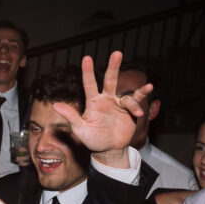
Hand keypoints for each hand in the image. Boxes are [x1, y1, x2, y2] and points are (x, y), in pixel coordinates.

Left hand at [52, 51, 147, 165]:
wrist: (109, 150)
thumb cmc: (92, 140)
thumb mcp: (80, 130)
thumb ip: (71, 117)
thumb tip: (55, 105)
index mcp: (93, 102)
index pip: (89, 84)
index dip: (88, 72)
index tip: (87, 58)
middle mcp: (106, 99)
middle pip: (110, 80)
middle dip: (113, 67)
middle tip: (117, 53)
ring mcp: (118, 104)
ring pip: (126, 95)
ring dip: (133, 103)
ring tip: (137, 113)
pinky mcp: (129, 110)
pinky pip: (137, 99)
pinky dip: (142, 94)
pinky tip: (149, 87)